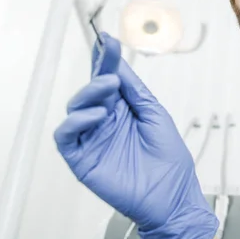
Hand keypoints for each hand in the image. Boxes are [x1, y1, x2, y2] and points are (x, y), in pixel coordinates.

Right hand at [54, 34, 217, 238]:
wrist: (172, 197)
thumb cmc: (169, 160)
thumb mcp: (156, 116)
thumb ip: (136, 92)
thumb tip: (119, 66)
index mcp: (125, 110)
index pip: (110, 80)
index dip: (107, 61)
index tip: (108, 41)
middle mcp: (106, 122)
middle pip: (91, 91)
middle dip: (98, 76)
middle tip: (111, 73)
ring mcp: (93, 140)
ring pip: (76, 109)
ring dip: (89, 95)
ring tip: (108, 90)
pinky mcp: (83, 159)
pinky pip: (67, 136)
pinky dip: (76, 122)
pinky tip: (97, 116)